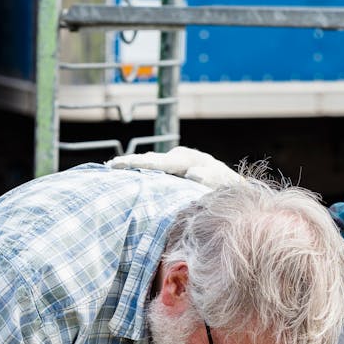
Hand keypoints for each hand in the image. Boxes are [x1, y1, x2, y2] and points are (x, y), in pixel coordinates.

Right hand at [108, 146, 241, 189]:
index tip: (119, 164)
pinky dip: (144, 168)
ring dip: (135, 164)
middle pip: (151, 159)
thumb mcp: (218, 184)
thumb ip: (207, 178)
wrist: (232, 183)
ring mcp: (177, 159)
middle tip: (110, 165)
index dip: (137, 163)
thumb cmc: (224, 188)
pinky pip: (157, 166)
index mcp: (186, 159)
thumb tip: (193, 174)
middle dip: (131, 161)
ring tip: (114, 167)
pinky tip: (131, 172)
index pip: (158, 162)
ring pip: (152, 161)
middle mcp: (180, 156)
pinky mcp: (176, 165)